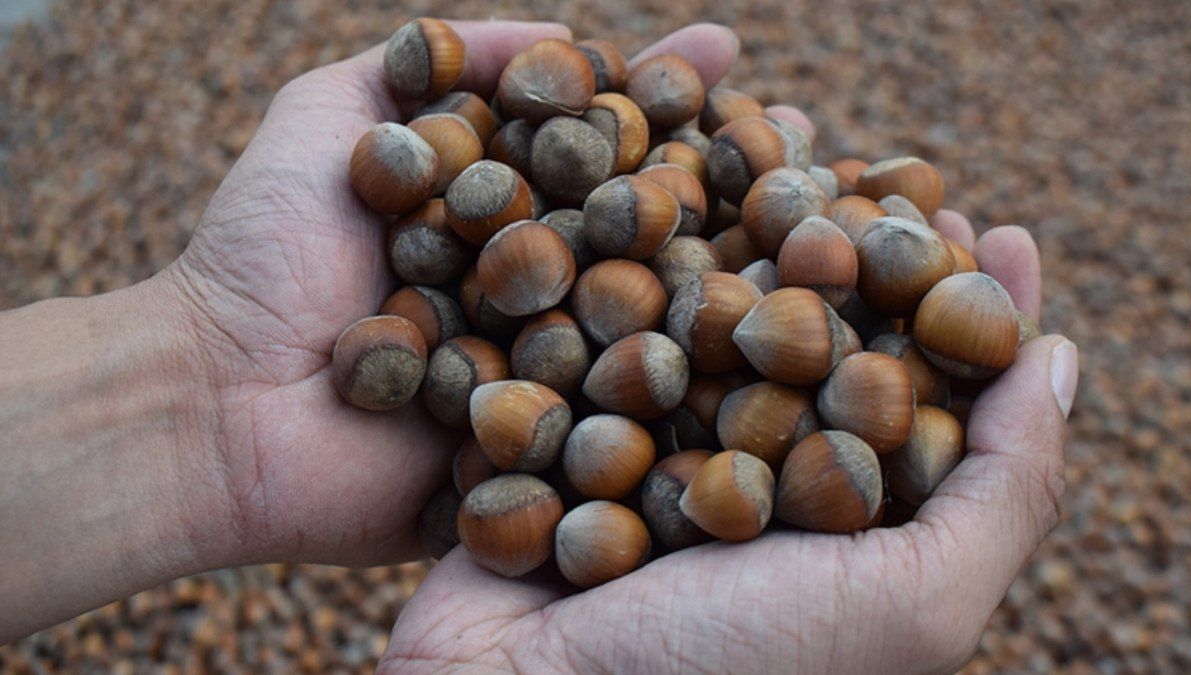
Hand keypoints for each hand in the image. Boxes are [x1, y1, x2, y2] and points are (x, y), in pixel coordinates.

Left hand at [164, 20, 782, 569]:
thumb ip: (429, 60)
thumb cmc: (264, 255)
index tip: (726, 57)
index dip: (658, 101)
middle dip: (725, 180)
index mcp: (494, 213)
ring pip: (659, 320)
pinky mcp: (546, 457)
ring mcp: (545, 374)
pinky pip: (630, 421)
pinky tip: (783, 345)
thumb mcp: (330, 119)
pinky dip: (703, 385)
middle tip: (804, 137)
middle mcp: (533, 289)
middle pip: (646, 226)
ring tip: (820, 222)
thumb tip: (565, 28)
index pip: (597, 145)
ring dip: (741, 275)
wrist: (219, 403)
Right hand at [377, 218, 1077, 672]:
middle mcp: (758, 483)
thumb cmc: (728, 672)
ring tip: (789, 149)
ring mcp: (660, 451)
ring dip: (756, 236)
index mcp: (851, 527)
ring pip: (721, 323)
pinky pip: (616, 331)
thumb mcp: (912, 602)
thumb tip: (1063, 355)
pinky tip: (672, 194)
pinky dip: (643, 262)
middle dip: (864, 256)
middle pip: (826, 345)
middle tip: (889, 173)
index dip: (966, 312)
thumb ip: (1002, 488)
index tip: (991, 227)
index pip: (926, 397)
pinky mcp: (571, 430)